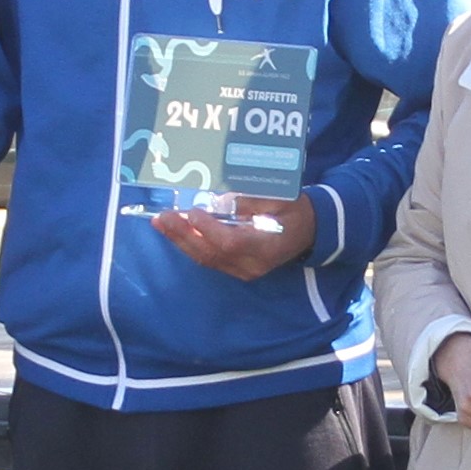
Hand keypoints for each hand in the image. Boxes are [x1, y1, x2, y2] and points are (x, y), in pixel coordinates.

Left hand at [151, 196, 316, 279]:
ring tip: (161, 224)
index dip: (208, 230)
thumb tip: (221, 200)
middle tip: (162, 218)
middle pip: (211, 254)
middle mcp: (252, 265)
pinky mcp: (236, 269)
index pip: (230, 243)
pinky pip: (209, 260)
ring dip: (181, 241)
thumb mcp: (281, 198)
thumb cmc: (296, 210)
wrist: (310, 230)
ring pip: (206, 259)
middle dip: (184, 235)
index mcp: (266, 247)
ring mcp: (243, 271)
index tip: (193, 211)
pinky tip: (176, 232)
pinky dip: (191, 245)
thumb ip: (252, 201)